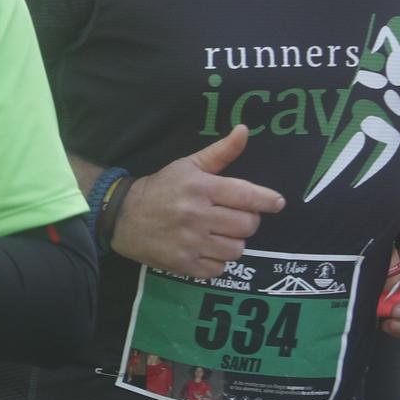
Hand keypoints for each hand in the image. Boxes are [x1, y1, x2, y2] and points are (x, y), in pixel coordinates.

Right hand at [110, 126, 285, 278]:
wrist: (122, 216)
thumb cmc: (161, 188)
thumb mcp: (188, 165)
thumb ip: (220, 152)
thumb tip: (244, 130)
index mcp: (200, 187)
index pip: (246, 195)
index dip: (267, 200)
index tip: (277, 202)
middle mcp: (196, 215)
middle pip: (247, 226)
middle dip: (246, 221)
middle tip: (232, 216)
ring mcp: (191, 242)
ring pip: (237, 250)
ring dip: (232, 242)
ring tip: (218, 234)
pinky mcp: (185, 265)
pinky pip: (220, 269)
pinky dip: (217, 261)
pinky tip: (204, 249)